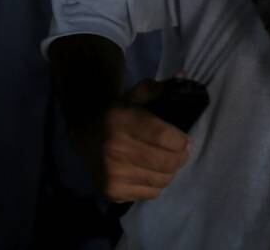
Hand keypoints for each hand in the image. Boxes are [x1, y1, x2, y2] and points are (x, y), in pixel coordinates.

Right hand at [86, 79, 192, 202]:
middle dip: (180, 157)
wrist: (85, 132)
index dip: (181, 140)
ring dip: (169, 171)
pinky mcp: (112, 191)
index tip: (185, 139)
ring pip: (161, 180)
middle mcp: (114, 149)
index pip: (164, 137)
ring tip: (166, 161)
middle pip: (166, 162)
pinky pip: (150, 193)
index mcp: (121, 121)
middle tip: (181, 152)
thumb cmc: (117, 112)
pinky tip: (149, 171)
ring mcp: (112, 174)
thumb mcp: (134, 95)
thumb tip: (184, 76)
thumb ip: (158, 88)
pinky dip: (155, 184)